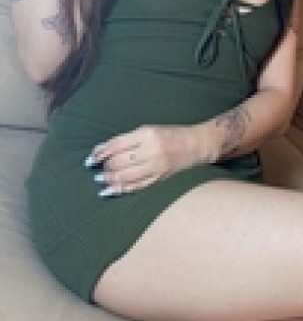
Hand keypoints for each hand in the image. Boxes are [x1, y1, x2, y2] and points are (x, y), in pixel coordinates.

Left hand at [85, 124, 212, 196]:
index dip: (100, 153)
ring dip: (109, 179)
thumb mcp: (149, 130)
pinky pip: (136, 186)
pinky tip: (109, 190)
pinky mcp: (159, 178)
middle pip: (119, 162)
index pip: (117, 145)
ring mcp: (156, 167)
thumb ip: (128, 140)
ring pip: (126, 176)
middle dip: (105, 167)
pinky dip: (120, 189)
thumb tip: (103, 152)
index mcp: (147, 134)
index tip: (90, 159)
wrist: (195, 145)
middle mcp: (152, 150)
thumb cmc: (170, 135)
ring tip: (100, 179)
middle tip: (97, 168)